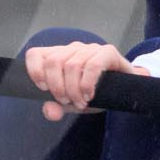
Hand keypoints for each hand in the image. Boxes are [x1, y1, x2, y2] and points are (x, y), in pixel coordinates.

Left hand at [21, 41, 148, 121]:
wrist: (125, 91)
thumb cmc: (94, 93)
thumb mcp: (72, 103)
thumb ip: (57, 107)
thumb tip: (49, 111)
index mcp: (58, 56)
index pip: (35, 54)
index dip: (34, 71)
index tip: (43, 88)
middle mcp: (72, 48)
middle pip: (53, 62)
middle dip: (57, 87)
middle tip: (67, 101)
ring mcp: (90, 48)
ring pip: (71, 65)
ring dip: (74, 89)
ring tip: (80, 102)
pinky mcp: (108, 52)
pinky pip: (92, 66)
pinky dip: (87, 84)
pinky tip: (89, 95)